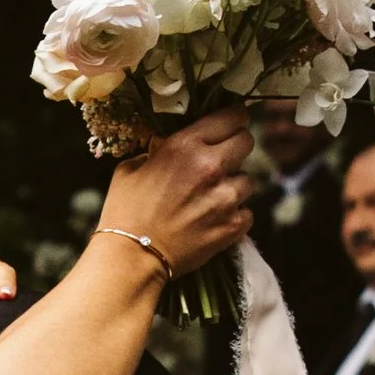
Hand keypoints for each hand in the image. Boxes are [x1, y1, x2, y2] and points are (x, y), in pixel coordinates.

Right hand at [103, 110, 260, 279]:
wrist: (132, 257)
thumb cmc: (125, 211)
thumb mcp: (132, 168)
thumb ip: (156, 150)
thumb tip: (167, 144)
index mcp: (186, 145)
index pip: (231, 116)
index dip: (233, 118)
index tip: (230, 123)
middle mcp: (211, 166)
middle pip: (247, 141)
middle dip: (236, 146)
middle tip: (223, 158)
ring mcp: (226, 198)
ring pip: (248, 180)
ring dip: (234, 185)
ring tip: (213, 197)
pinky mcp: (233, 225)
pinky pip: (247, 211)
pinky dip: (235, 215)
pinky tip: (215, 219)